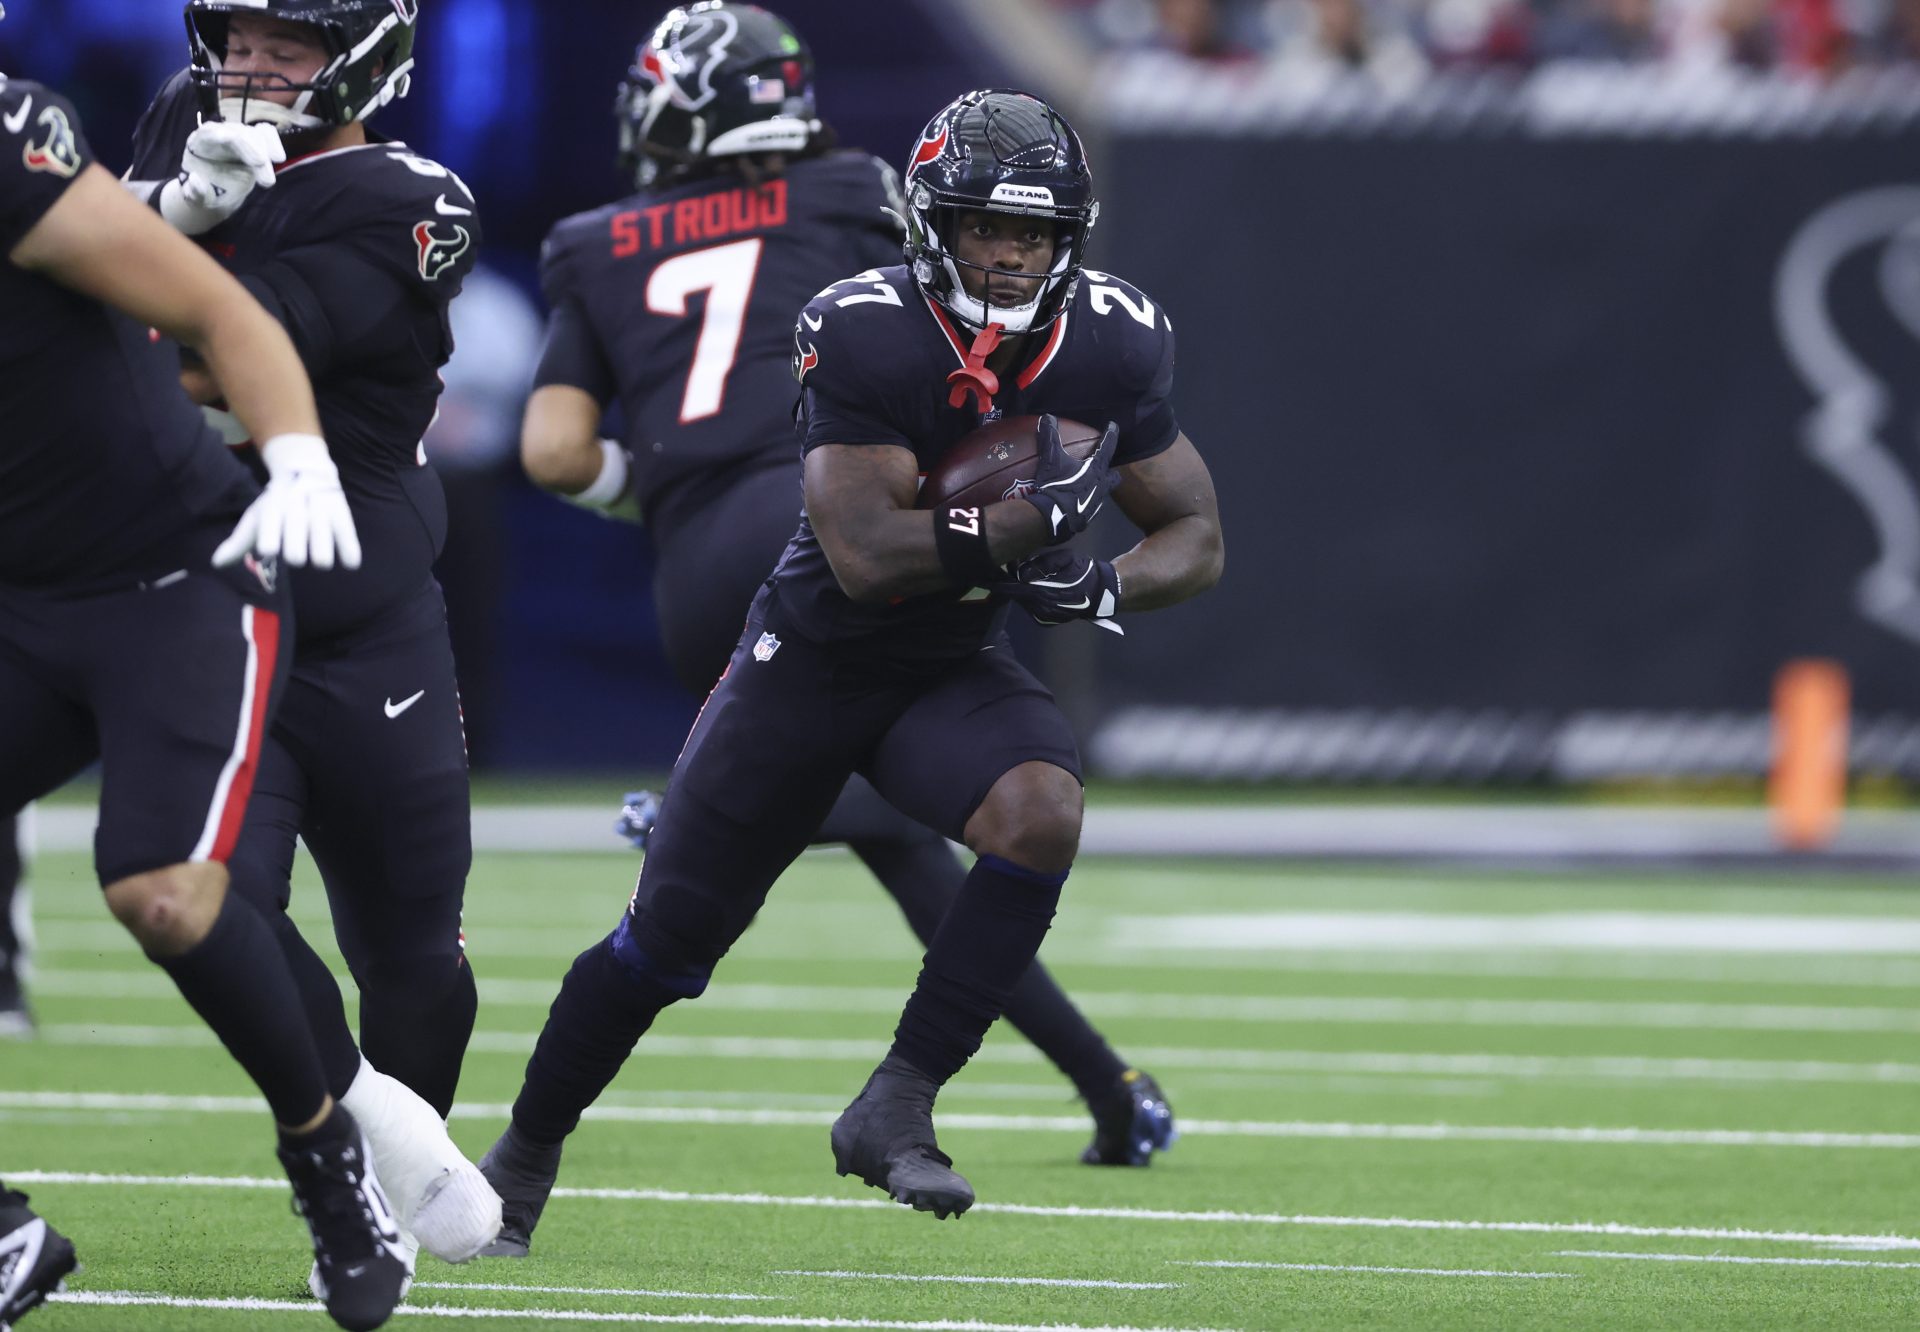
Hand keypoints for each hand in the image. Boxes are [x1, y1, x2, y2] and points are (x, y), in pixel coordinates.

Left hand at [160, 121, 282, 234]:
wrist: (213, 192)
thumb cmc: (202, 191)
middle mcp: (219, 133)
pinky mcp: (253, 142)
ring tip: (271, 176)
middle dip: (255, 152)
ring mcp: (238, 136)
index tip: (246, 154)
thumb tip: (196, 179)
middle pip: (238, 132)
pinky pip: (265, 134)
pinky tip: (279, 158)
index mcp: (200, 142)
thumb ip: (193, 191)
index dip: (230, 138)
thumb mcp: (193, 196)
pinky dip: (274, 143)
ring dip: (267, 151)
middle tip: (266, 181)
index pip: (213, 132)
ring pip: (254, 133)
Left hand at [213, 433, 362, 570]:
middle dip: (296, 551)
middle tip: (295, 557)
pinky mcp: (343, 515)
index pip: (271, 523)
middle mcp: (297, 508)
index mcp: (272, 508)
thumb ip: (238, 543)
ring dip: (321, 555)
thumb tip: (216, 563)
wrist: (307, 471)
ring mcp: (321, 511)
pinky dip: (349, 552)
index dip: (270, 537)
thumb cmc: (277, 505)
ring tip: (319, 560)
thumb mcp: (257, 518)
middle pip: (297, 538)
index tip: (268, 550)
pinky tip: (349, 562)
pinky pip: (348, 538)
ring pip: (323, 543)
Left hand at [995, 548, 1123, 634]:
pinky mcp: (1046, 622)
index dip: (1001, 584)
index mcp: (1044, 593)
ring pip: (1022, 603)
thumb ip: (1041, 564)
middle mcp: (1041, 609)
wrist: (1100, 592)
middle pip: (1017, 597)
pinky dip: (1026, 600)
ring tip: (1013, 580)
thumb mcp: (1064, 558)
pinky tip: (1028, 590)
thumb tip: (1020, 572)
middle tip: (998, 574)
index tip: (987, 578)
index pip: (1016, 589)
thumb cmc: (1083, 572)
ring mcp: (1044, 617)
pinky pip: (1030, 609)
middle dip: (1008, 586)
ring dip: (1017, 593)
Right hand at [1022, 415, 1117, 544]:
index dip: (1110, 434)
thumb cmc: (1055, 486)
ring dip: (1097, 489)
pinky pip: (1088, 509)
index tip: (1114, 426)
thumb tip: (1048, 417)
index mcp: (1096, 470)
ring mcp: (1095, 506)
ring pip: (1102, 494)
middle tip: (1105, 469)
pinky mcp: (1086, 520)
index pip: (1107, 447)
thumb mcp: (1050, 460)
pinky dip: (1083, 504)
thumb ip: (1049, 438)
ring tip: (1087, 486)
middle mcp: (1100, 487)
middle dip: (1111, 472)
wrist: (1051, 519)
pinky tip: (1074, 504)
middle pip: (1113, 477)